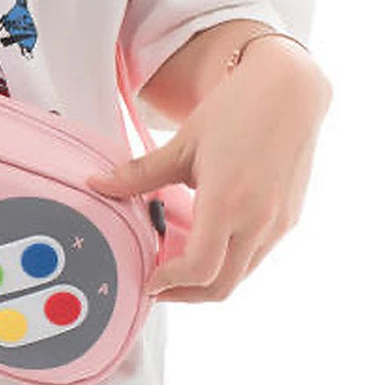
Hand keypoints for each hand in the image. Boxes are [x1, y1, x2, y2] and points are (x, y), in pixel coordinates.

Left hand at [87, 40, 331, 301]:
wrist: (289, 90)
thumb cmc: (234, 110)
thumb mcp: (182, 143)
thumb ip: (139, 173)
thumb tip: (96, 185)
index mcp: (227, 202)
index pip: (200, 269)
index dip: (170, 283)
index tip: (147, 279)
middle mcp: (258, 220)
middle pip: (221, 287)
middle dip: (185, 294)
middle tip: (156, 285)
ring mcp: (278, 222)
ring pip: (241, 275)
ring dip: (207, 280)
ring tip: (175, 263)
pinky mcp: (288, 218)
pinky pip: (256, 256)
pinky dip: (228, 262)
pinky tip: (205, 241)